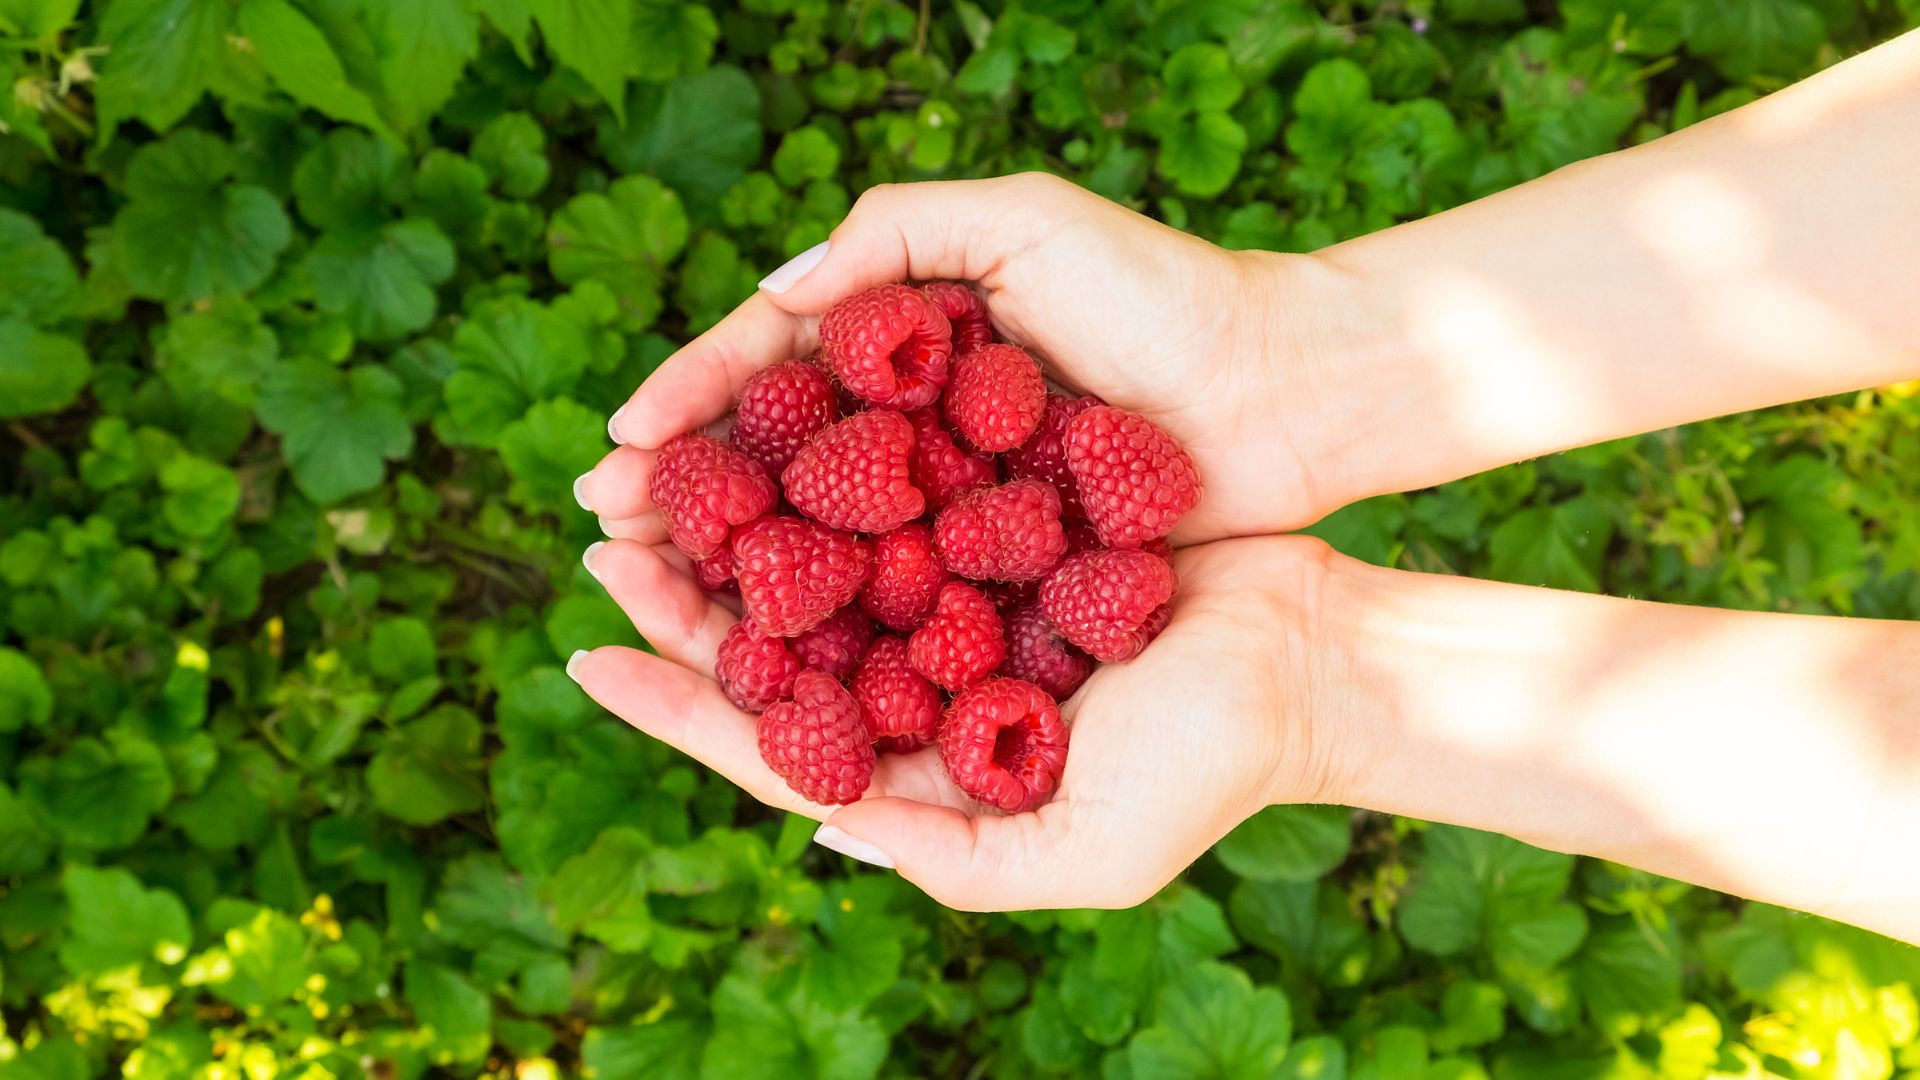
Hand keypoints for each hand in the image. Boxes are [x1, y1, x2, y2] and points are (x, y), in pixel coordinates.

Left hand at [567, 533, 1338, 909]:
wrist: (1311, 656)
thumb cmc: (1208, 767)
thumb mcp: (1082, 852)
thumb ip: (947, 856)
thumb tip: (819, 830)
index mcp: (925, 767)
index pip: (775, 741)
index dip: (678, 701)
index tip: (590, 653)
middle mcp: (925, 678)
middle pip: (779, 637)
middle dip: (685, 587)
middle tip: (601, 528)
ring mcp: (960, 595)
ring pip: (823, 552)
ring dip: (741, 512)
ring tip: (657, 466)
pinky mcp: (1000, 521)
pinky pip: (903, 487)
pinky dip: (838, 457)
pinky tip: (779, 415)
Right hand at [576, 172, 1354, 544]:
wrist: (1287, 395)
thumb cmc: (1166, 296)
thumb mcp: (1025, 223)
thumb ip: (895, 236)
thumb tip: (766, 299)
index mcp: (906, 334)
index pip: (769, 364)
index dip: (689, 400)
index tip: (618, 441)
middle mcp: (915, 421)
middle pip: (772, 460)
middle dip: (684, 493)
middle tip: (603, 532)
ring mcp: (952, 499)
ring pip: (817, 536)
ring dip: (732, 565)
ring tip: (654, 591)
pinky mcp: (997, 568)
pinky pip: (895, 594)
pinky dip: (829, 619)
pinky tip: (767, 646)